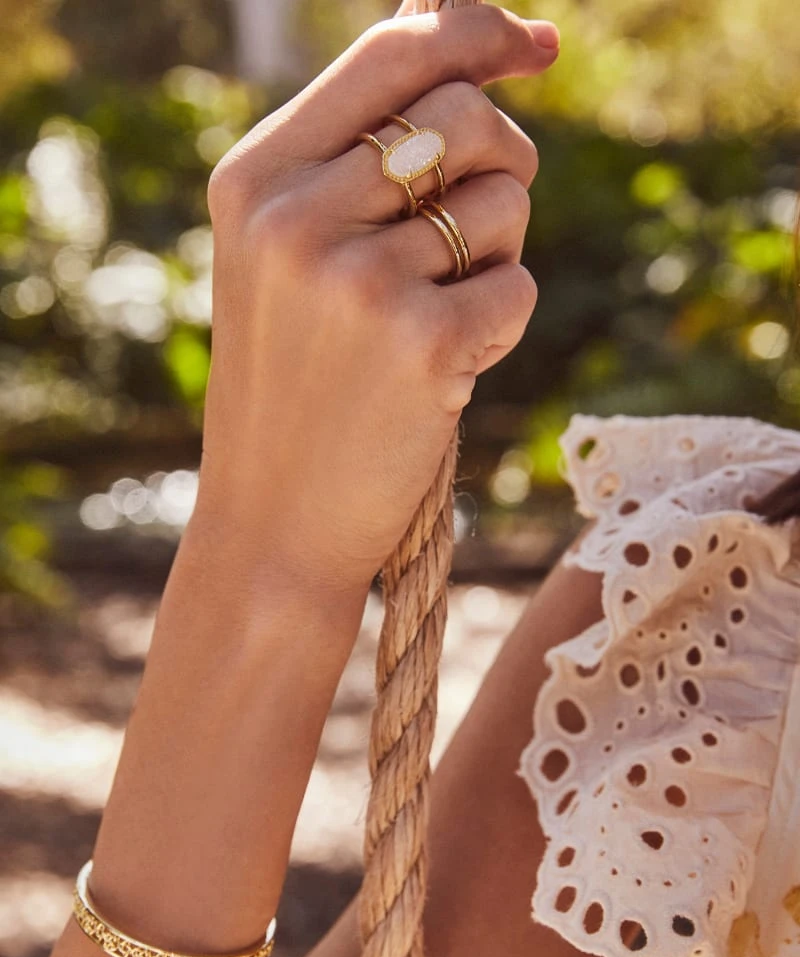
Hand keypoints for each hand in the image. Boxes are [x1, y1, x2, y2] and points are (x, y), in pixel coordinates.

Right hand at [197, 4, 559, 595]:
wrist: (275, 520)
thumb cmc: (295, 383)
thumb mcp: (288, 257)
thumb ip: (357, 155)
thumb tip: (468, 42)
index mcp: (256, 179)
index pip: (393, 53)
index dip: (480, 32)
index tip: (540, 44)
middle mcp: (297, 217)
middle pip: (467, 115)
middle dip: (504, 159)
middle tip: (481, 223)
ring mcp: (356, 282)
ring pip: (504, 202)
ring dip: (497, 253)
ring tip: (433, 315)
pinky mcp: (421, 345)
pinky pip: (517, 288)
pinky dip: (499, 325)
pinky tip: (444, 370)